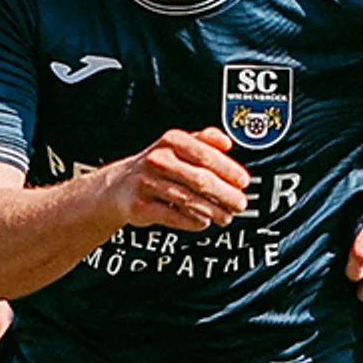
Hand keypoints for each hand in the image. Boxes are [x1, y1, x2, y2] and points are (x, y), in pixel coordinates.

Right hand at [112, 127, 253, 231]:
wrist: (118, 186)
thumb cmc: (156, 166)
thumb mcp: (178, 145)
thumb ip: (204, 139)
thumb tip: (227, 142)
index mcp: (172, 141)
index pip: (205, 155)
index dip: (228, 169)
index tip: (244, 181)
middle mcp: (158, 159)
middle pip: (199, 179)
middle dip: (225, 194)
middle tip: (241, 203)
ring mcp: (147, 183)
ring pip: (187, 199)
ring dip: (212, 210)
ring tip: (227, 216)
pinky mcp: (140, 206)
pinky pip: (171, 215)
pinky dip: (191, 220)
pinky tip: (204, 222)